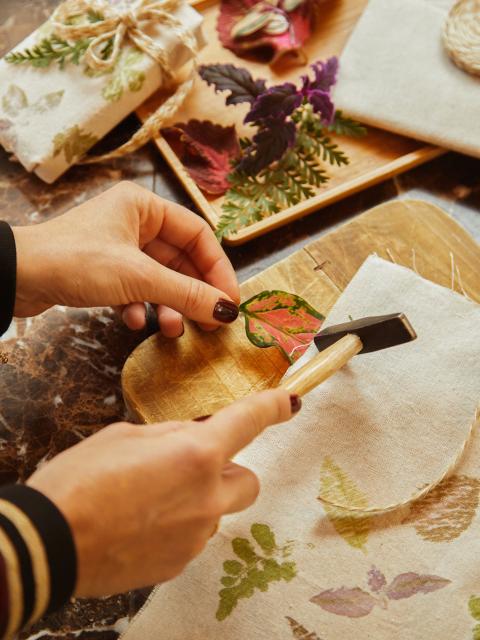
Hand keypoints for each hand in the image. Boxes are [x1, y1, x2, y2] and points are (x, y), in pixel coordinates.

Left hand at [13, 182, 239, 335]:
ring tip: (172, 329)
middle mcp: (135, 223)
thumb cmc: (75, 261)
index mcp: (145, 207)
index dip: (218, 269)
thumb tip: (227, 310)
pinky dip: (141, 307)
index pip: (198, 235)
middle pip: (181, 260)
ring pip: (160, 279)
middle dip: (193, 293)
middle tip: (210, 323)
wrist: (15, 277)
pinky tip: (134, 321)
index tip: (230, 301)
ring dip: (169, 305)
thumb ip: (186, 293)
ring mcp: (119, 248)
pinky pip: (137, 289)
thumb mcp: (138, 277)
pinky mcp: (105, 271)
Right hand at [27, 389, 298, 596]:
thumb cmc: (81, 480)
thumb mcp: (125, 437)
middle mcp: (207, 496)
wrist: (49, 543)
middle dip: (228, 470)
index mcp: (195, 453)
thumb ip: (170, 435)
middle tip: (192, 465)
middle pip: (248, 479)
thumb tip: (192, 436)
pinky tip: (141, 523)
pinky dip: (179, 525)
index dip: (273, 408)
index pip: (249, 422)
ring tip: (149, 497)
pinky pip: (192, 536)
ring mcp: (196, 535)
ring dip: (199, 498)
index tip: (289, 402)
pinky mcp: (178, 563)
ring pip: (216, 510)